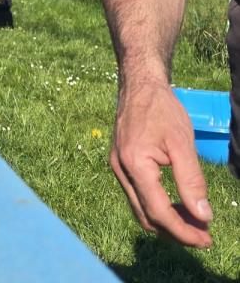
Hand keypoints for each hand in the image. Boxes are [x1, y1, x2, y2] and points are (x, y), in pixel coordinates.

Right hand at [110, 81, 212, 246]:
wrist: (139, 84)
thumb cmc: (162, 108)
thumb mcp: (182, 142)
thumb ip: (191, 180)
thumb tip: (203, 216)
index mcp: (134, 164)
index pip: (158, 212)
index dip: (183, 231)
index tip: (206, 239)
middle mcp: (120, 169)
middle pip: (147, 216)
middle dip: (176, 231)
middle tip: (204, 236)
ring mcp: (117, 166)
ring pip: (140, 209)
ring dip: (167, 222)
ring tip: (194, 223)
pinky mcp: (120, 163)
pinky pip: (137, 196)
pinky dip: (157, 207)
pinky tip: (176, 206)